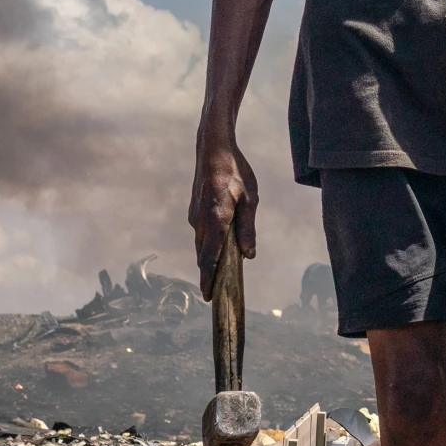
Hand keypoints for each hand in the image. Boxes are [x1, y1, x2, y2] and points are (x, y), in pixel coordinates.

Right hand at [188, 129, 258, 299]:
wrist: (212, 148)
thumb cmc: (236, 171)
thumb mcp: (251, 199)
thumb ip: (248, 228)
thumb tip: (248, 255)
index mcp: (216, 218)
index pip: (210, 256)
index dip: (209, 278)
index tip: (208, 297)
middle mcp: (200, 220)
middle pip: (203, 255)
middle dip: (208, 276)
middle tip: (215, 296)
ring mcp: (195, 216)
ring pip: (201, 245)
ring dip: (208, 261)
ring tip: (217, 280)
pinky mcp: (195, 211)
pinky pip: (201, 235)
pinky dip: (208, 246)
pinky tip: (217, 252)